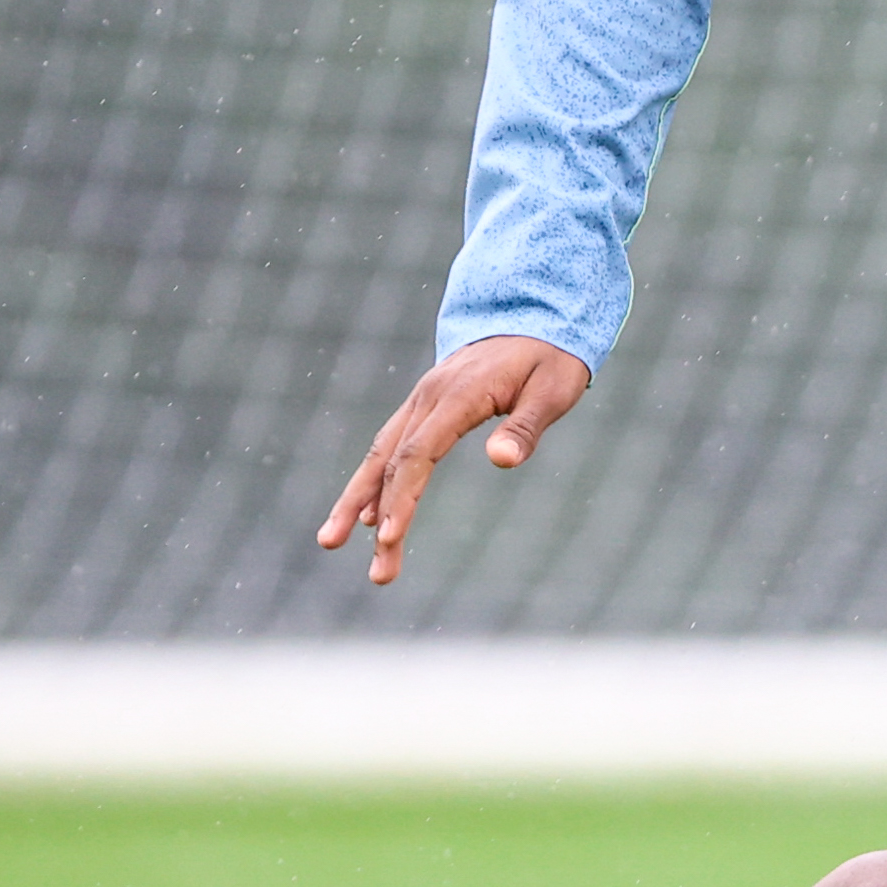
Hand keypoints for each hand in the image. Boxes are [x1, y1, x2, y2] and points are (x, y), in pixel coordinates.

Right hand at [317, 334, 591, 586]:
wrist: (535, 312)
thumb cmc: (550, 355)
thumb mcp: (554, 389)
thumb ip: (526, 426)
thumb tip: (501, 461)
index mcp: (457, 396)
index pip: (418, 454)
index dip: (401, 498)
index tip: (390, 537)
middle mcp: (428, 398)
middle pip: (391, 462)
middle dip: (376, 517)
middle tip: (377, 574)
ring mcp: (422, 400)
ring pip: (381, 455)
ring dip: (359, 502)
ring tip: (332, 543)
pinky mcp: (426, 406)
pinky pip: (393, 446)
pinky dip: (376, 480)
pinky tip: (369, 515)